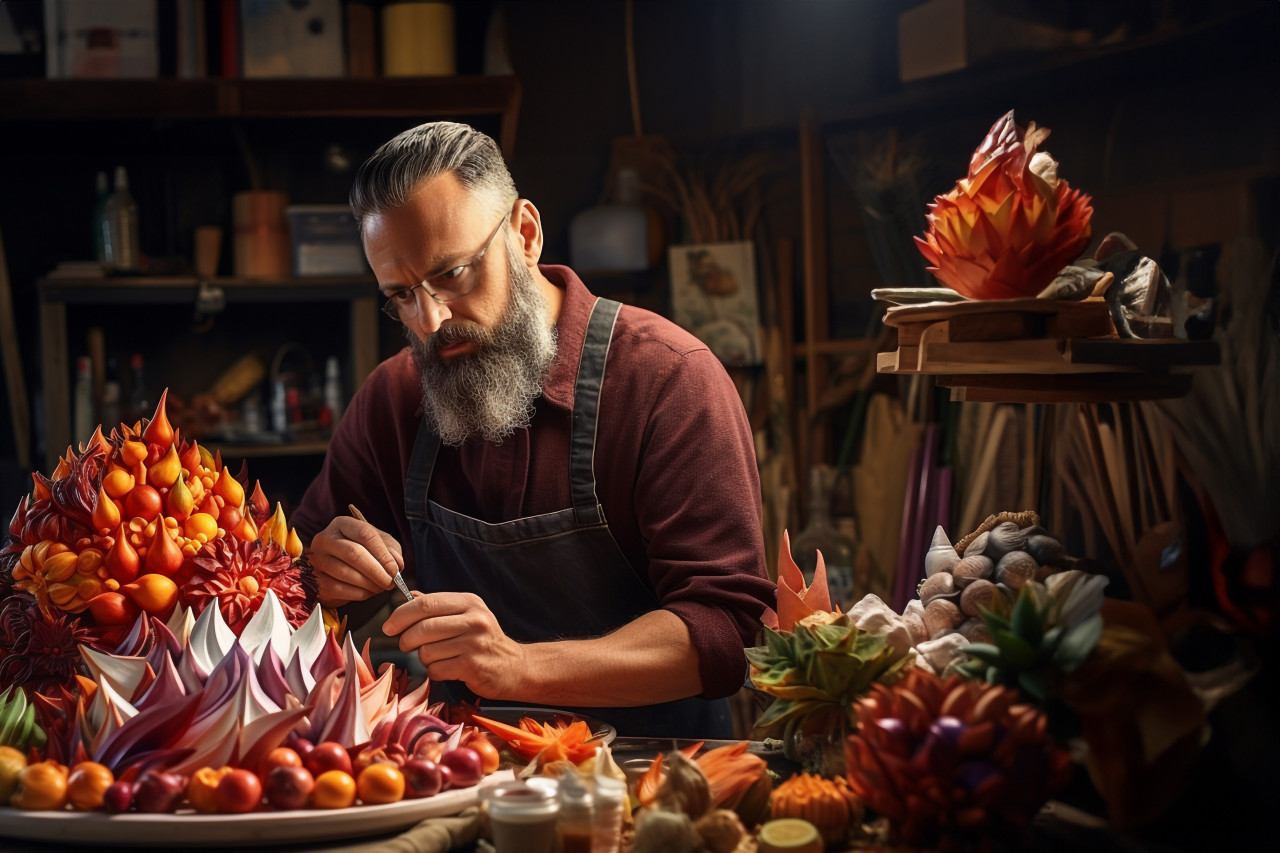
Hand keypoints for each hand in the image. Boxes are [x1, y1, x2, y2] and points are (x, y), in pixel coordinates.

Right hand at [307, 516, 403, 606]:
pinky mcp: (315, 579)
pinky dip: (358, 593)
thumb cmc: (361, 553)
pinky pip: (338, 588)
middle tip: (390, 582)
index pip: (364, 533)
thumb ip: (391, 550)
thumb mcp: (379, 545)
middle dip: (376, 571)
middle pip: (354, 553)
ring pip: (346, 572)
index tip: (394, 569)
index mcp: (342, 524)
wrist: (337, 570)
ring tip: (381, 587)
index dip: (382, 553)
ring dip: (369, 584)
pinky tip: (368, 592)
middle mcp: (325, 539)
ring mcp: (317, 559)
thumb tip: (396, 564)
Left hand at [382, 592, 525, 698]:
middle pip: (422, 628)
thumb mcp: (468, 615)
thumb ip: (439, 606)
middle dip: (406, 640)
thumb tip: (410, 595)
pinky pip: (436, 669)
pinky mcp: (472, 666)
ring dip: (424, 658)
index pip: (426, 604)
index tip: (389, 626)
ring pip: (426, 651)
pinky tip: (448, 669)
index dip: (401, 615)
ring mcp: (474, 643)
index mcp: (470, 602)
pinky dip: (435, 672)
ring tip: (439, 657)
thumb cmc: (485, 641)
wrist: (515, 667)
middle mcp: (474, 619)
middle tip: (407, 645)